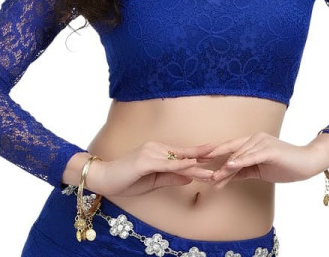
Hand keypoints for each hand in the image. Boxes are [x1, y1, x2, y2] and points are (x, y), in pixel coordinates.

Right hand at [87, 140, 216, 196]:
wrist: (104, 178)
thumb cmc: (126, 180)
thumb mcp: (153, 181)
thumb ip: (172, 178)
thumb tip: (191, 177)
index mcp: (159, 151)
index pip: (183, 154)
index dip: (200, 154)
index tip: (217, 155)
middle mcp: (157, 148)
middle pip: (185, 154)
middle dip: (204, 156)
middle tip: (223, 154)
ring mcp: (151, 152)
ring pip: (179, 160)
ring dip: (197, 166)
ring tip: (213, 172)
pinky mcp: (145, 160)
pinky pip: (167, 165)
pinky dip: (181, 167)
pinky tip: (192, 168)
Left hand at [204, 132, 316, 189]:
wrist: (308, 163)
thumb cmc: (285, 166)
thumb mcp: (260, 170)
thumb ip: (244, 171)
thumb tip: (226, 176)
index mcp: (252, 141)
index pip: (229, 148)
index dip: (214, 154)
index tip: (199, 161)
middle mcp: (255, 138)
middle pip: (230, 151)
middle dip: (215, 162)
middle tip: (200, 170)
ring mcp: (262, 142)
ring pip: (238, 155)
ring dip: (225, 168)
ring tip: (213, 177)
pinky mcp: (269, 149)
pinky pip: (251, 156)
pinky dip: (239, 161)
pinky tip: (229, 166)